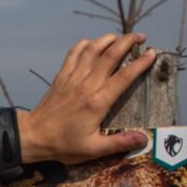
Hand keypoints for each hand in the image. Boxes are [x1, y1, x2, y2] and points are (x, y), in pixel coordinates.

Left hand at [16, 32, 156, 165]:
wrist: (34, 136)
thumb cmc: (64, 145)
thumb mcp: (93, 149)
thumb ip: (119, 143)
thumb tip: (144, 139)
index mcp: (97, 102)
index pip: (124, 76)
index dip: (140, 63)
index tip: (152, 54)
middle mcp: (86, 85)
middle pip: (110, 55)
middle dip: (128, 42)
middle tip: (142, 38)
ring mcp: (73, 78)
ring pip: (93, 49)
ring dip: (109, 38)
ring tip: (122, 37)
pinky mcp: (62, 76)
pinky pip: (74, 52)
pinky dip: (86, 44)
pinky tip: (94, 44)